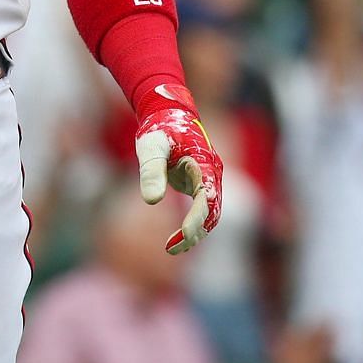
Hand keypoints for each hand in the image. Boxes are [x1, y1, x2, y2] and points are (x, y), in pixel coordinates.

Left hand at [132, 86, 222, 253]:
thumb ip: (151, 172)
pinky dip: (192, 225)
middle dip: (195, 232)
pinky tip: (175, 240)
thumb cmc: (159, 129)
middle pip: (212, 211)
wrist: (168, 113)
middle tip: (171, 249)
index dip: (197, 218)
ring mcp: (208, 180)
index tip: (184, 235)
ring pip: (209, 214)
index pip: (207, 198)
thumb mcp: (150, 148)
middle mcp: (211, 174)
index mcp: (204, 163)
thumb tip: (151, 202)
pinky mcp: (200, 184)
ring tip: (171, 249)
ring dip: (194, 233)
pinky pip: (202, 209)